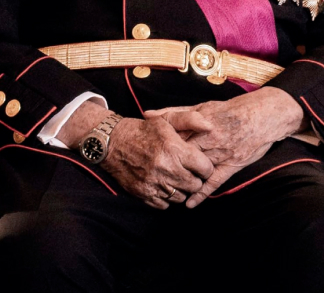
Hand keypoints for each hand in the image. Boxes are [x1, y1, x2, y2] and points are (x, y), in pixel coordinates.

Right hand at [95, 114, 217, 208]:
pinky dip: (167, 197)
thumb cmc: (143, 131)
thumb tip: (210, 127)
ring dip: (181, 189)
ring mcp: (154, 183)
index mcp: (174, 150)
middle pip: (195, 185)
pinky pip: (165, 204)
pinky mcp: (143, 194)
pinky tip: (164, 185)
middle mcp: (166, 169)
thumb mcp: (167, 119)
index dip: (206, 167)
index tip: (201, 164)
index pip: (205, 169)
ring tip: (176, 178)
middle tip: (189, 172)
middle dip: (195, 179)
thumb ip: (191, 120)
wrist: (113, 143)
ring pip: (181, 197)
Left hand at [148, 88, 306, 204]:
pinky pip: (216, 181)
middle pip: (183, 154)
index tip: (144, 154)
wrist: (265, 114)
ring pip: (197, 169)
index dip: (158, 147)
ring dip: (182, 181)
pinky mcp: (233, 164)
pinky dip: (202, 193)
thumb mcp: (204, 106)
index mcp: (201, 123)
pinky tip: (190, 203)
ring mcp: (222, 153)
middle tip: (150, 176)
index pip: (173, 137)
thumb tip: (148, 114)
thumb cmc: (233, 109)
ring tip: (166, 192)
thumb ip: (176, 112)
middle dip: (167, 165)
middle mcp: (210, 138)